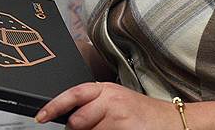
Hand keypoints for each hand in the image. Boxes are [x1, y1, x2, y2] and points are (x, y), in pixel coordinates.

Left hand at [35, 81, 180, 129]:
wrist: (173, 122)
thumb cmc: (143, 114)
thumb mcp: (116, 101)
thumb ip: (93, 105)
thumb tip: (68, 117)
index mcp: (106, 89)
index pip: (73, 94)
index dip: (54, 106)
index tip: (41, 117)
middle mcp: (111, 101)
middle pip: (77, 121)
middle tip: (95, 129)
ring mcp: (119, 118)